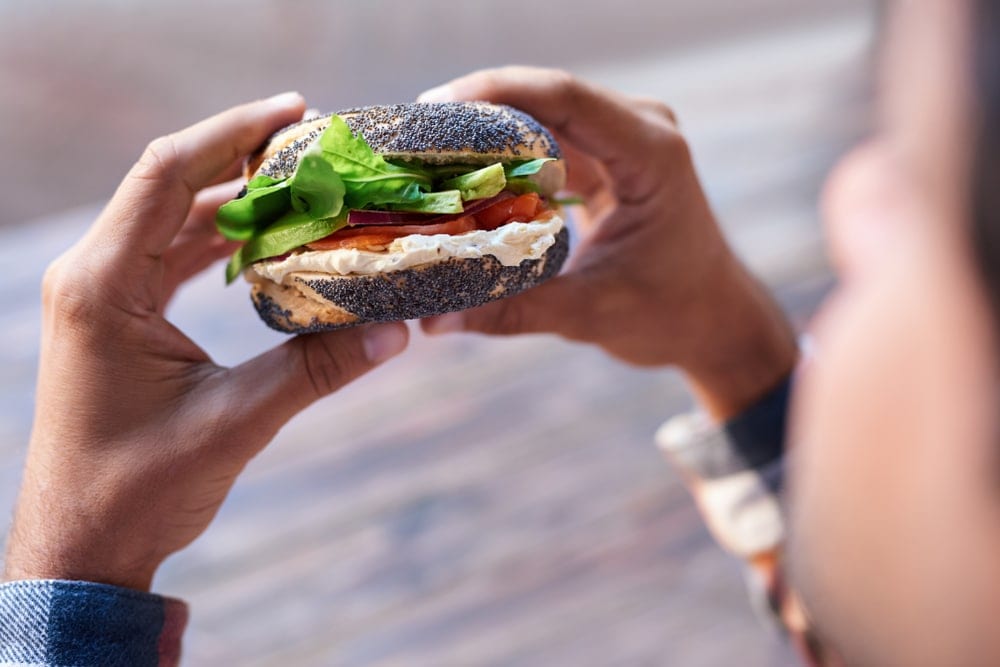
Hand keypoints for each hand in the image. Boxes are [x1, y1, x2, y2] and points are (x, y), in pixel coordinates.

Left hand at [3, 94, 408, 590]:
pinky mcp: (119, 317)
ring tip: (308, 189)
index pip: (167, 175)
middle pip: (172, 186)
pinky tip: (275, 243)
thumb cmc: (136, 490)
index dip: (232, 132)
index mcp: (104, 286)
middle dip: (245, 162)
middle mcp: (95, 276)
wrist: (81, 548)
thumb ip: (313, 371)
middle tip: (319, 151)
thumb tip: (396, 331)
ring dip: (239, 204)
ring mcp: (104, 295)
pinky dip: (226, 245)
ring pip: (176, 221)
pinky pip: (175, 259)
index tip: (294, 111)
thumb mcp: (232, 424)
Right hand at [419, 67, 795, 418]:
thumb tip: (433, 319)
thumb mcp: (592, 314)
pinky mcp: (603, 158)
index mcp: (652, 154)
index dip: (494, 93)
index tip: (431, 111)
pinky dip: (497, 159)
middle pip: (542, 99)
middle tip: (406, 141)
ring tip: (417, 159)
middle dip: (472, 115)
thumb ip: (514, 311)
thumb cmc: (671, 314)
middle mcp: (638, 130)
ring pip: (536, 117)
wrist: (711, 319)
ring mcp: (620, 139)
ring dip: (479, 136)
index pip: (564, 98)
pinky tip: (453, 178)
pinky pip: (540, 143)